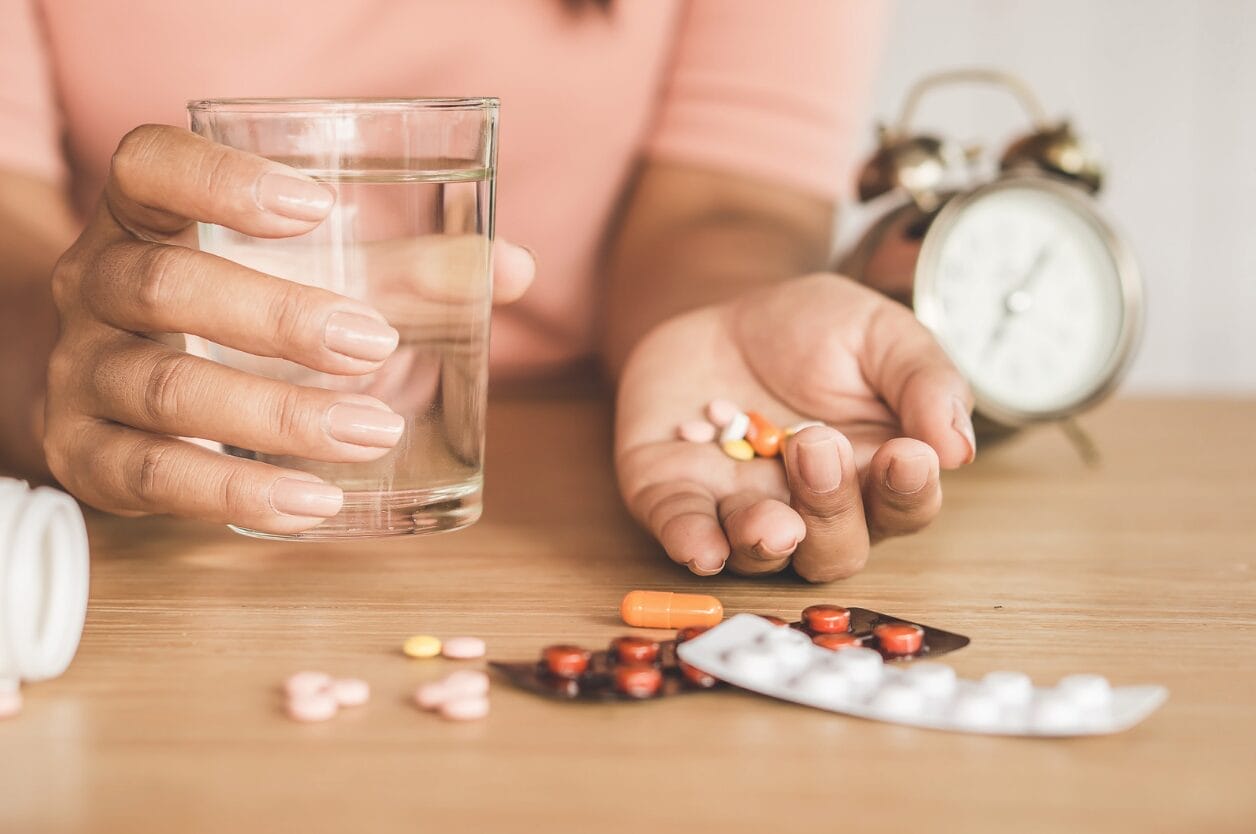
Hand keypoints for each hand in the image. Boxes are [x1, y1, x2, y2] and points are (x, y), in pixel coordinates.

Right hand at [44, 124, 532, 533]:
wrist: (120, 390)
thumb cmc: (233, 316)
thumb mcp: (303, 276)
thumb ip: (404, 269)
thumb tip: (513, 269)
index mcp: (144, 217)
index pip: (149, 167)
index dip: (222, 180)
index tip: (316, 204)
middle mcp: (96, 285)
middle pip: (166, 285)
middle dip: (277, 317)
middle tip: (374, 343)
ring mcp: (82, 373)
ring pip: (166, 390)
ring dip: (277, 416)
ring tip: (375, 433)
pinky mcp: (84, 456)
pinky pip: (154, 478)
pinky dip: (237, 494)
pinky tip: (313, 504)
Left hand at [615, 273, 974, 581]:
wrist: (722, 313)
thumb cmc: (813, 332)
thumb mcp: (878, 334)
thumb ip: (923, 382)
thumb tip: (957, 448)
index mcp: (874, 475)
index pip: (904, 507)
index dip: (908, 491)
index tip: (907, 455)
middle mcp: (812, 510)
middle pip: (835, 549)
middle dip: (831, 509)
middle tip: (816, 446)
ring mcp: (741, 508)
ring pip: (762, 556)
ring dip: (765, 542)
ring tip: (770, 516)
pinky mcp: (678, 497)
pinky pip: (684, 533)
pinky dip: (692, 543)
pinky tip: (702, 547)